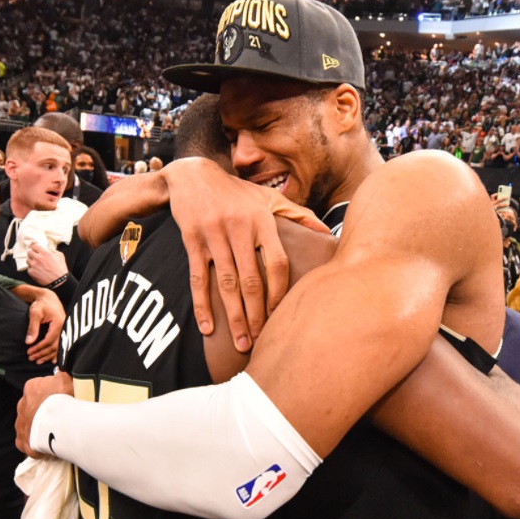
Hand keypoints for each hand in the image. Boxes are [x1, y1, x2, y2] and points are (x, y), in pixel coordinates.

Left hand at [16, 372, 73, 456]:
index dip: (52, 394)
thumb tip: (59, 374)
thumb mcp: (66, 379)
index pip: (40, 388)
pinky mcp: (22, 440)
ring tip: (53, 432)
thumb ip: (61, 375)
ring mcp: (21, 423)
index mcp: (32, 388)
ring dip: (38, 427)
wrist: (57, 420)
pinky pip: (26, 442)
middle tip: (59, 416)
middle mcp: (23, 404)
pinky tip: (45, 446)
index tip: (62, 399)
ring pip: (28, 424)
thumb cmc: (63, 398)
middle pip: (33, 406)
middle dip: (43, 411)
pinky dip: (34, 444)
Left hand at [25, 287, 65, 363]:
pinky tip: (52, 361)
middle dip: (42, 354)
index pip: (49, 340)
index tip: (29, 352)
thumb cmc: (41, 304)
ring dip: (47, 355)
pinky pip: (60, 345)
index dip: (39, 348)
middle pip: (54, 346)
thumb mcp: (35, 314)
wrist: (48, 298)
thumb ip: (32, 328)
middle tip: (31, 358)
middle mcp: (64, 328)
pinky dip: (55, 354)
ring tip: (38, 361)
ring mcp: (65, 331)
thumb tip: (28, 343)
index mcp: (59, 323)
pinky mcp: (63, 332)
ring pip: (58, 347)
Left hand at [26, 242, 67, 285]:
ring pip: (27, 260)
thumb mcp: (60, 256)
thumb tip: (49, 248)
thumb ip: (53, 250)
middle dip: (32, 254)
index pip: (34, 246)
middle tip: (35, 257)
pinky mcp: (32, 272)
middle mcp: (38, 258)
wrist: (59, 281)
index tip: (35, 249)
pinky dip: (32, 270)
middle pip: (29, 252)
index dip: (35, 248)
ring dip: (31, 262)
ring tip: (36, 265)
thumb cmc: (61, 269)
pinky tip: (37, 271)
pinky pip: (29, 269)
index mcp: (44, 253)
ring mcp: (34, 265)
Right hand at [165, 158, 327, 351]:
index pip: (277, 263)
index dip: (279, 292)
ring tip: (241, 343)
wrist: (192, 176)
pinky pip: (198, 279)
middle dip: (256, 314)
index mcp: (262, 221)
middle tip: (260, 341)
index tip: (280, 316)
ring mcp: (214, 235)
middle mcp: (239, 228)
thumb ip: (298, 215)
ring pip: (225, 284)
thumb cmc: (237, 192)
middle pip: (251, 280)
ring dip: (234, 316)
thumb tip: (328, 231)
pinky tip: (208, 328)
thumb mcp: (268, 198)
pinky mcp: (192, 241)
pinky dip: (202, 306)